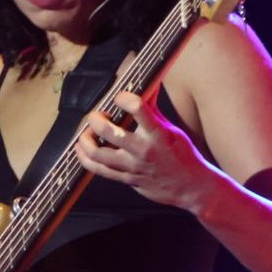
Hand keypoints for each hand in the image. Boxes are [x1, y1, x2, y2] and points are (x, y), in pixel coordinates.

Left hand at [75, 90, 212, 209]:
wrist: (190, 187)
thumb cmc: (182, 154)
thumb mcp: (171, 129)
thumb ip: (153, 109)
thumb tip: (148, 84)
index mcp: (158, 133)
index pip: (138, 108)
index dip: (123, 98)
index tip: (119, 96)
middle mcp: (143, 149)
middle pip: (108, 131)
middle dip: (95, 119)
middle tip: (96, 115)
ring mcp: (133, 166)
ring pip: (98, 153)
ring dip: (85, 139)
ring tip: (86, 132)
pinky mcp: (126, 179)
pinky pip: (99, 169)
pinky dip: (85, 158)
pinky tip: (81, 149)